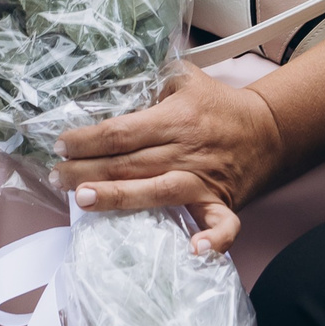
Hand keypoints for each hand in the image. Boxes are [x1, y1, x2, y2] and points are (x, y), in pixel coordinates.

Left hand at [53, 63, 285, 254]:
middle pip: (131, 163)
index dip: (90, 138)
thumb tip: (109, 74)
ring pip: (158, 192)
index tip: (62, 143)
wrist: (268, 129)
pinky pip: (221, 225)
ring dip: (121, 198)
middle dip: (89, 171)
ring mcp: (203, 180)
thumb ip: (151, 76)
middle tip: (56, 177)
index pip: (124, 130)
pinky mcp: (221, 202)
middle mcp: (186, 150)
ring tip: (85, 201)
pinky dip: (212, 240)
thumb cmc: (217, 104)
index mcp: (175, 118)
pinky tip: (194, 251)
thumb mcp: (185, 77)